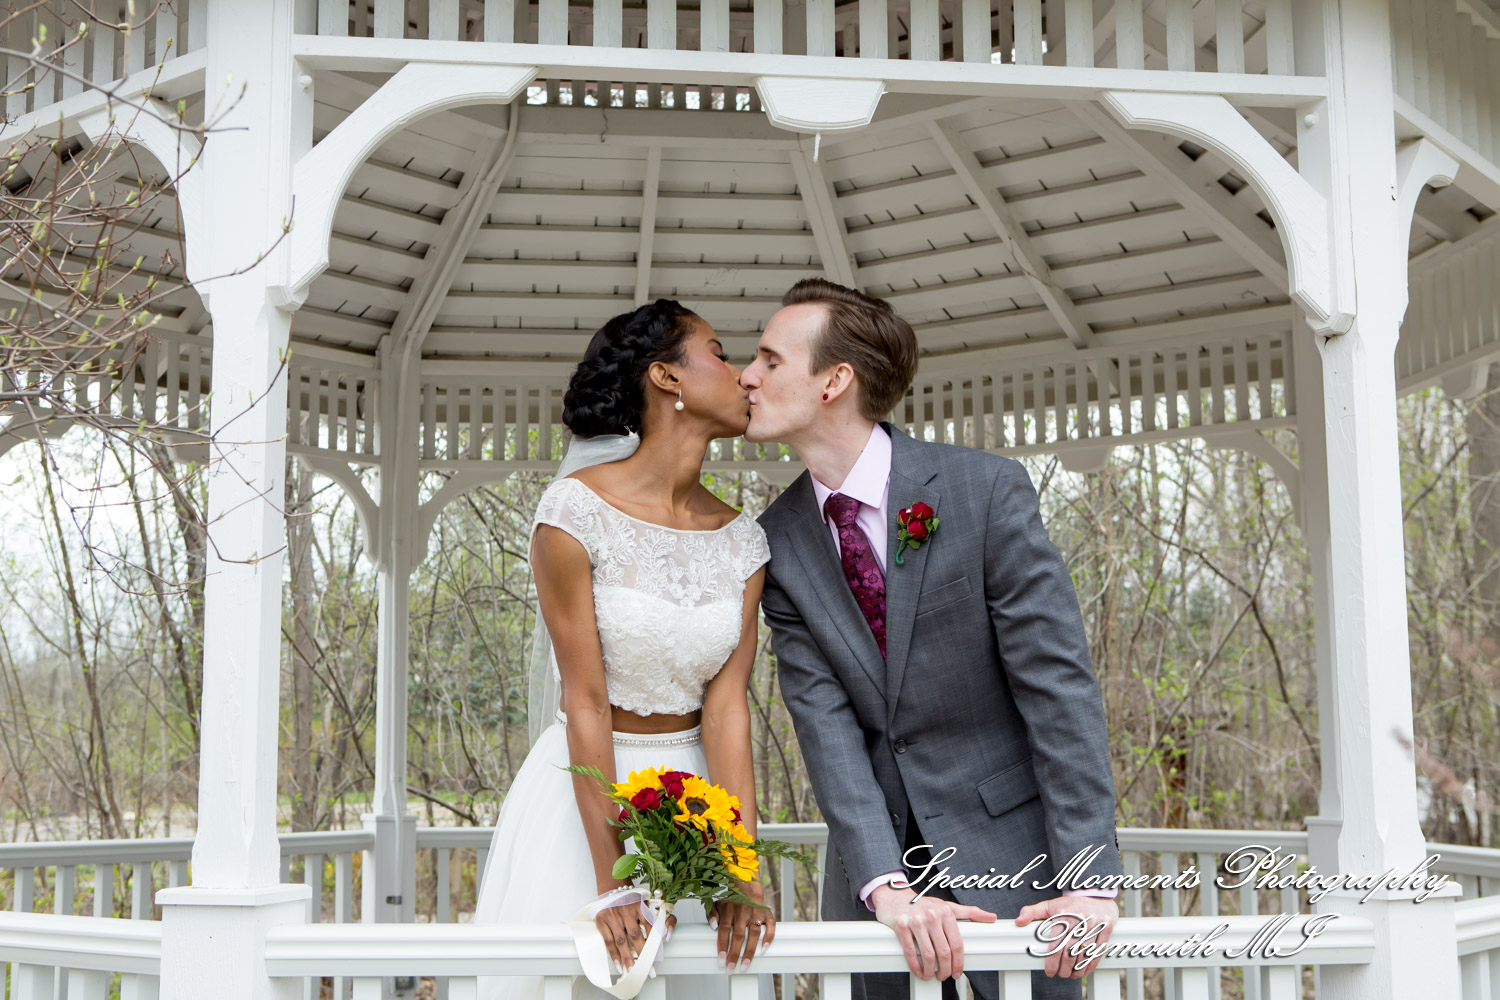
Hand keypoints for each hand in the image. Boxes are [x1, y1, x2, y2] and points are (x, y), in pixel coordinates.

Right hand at [594, 891, 675, 975]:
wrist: (612, 890)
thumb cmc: (632, 902)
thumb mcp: (649, 904)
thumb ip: (664, 917)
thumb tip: (668, 934)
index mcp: (640, 905)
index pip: (650, 926)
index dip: (653, 943)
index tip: (656, 957)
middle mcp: (626, 910)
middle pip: (635, 935)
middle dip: (642, 954)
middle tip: (647, 968)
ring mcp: (613, 915)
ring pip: (621, 940)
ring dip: (627, 957)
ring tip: (632, 970)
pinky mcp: (602, 919)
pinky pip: (608, 940)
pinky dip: (614, 954)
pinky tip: (619, 963)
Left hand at [709, 881, 775, 972]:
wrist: (747, 886)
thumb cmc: (730, 901)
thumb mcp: (716, 905)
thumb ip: (712, 915)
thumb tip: (713, 926)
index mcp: (729, 910)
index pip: (725, 930)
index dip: (723, 945)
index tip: (721, 959)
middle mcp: (742, 911)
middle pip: (739, 935)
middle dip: (735, 953)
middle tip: (731, 968)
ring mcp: (755, 913)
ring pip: (754, 933)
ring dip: (750, 951)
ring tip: (745, 965)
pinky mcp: (766, 914)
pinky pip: (770, 925)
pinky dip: (769, 937)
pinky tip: (763, 950)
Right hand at [869, 884, 997, 981]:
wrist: (895, 896)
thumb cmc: (923, 904)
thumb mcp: (947, 906)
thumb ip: (969, 912)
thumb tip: (991, 917)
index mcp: (946, 912)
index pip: (957, 943)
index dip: (959, 962)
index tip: (958, 972)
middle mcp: (932, 916)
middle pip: (944, 951)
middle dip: (946, 969)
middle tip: (944, 976)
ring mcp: (916, 921)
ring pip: (928, 954)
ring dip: (931, 971)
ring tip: (931, 975)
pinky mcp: (901, 926)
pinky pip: (910, 952)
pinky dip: (916, 966)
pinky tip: (919, 971)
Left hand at [1015, 896, 1117, 978]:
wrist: (1095, 894)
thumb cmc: (1071, 904)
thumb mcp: (1050, 905)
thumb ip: (1032, 912)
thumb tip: (1018, 921)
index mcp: (1064, 916)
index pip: (1056, 945)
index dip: (1052, 962)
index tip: (1049, 971)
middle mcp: (1080, 921)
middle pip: (1070, 953)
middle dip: (1064, 968)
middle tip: (1060, 974)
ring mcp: (1094, 925)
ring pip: (1085, 954)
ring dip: (1077, 969)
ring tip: (1071, 975)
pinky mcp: (1106, 929)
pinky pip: (1099, 951)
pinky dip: (1091, 964)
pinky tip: (1085, 970)